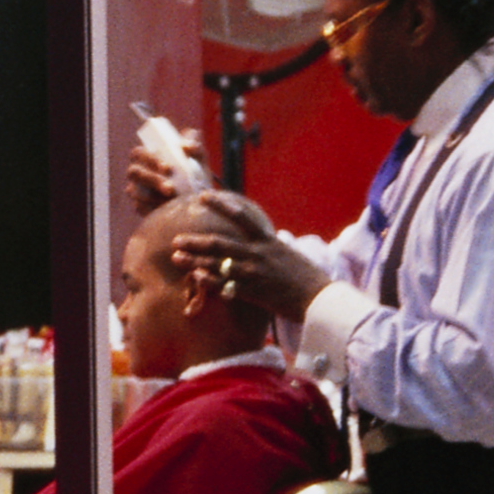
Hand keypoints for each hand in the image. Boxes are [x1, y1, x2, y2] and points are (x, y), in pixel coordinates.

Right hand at [122, 138, 200, 211]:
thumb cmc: (194, 171)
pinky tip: (167, 209)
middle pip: (134, 172)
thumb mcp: (199, 159)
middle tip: (170, 188)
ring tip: (172, 201)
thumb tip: (185, 146)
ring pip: (135, 192)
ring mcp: (136, 189)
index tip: (167, 168)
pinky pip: (140, 207)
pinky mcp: (141, 206)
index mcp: (148, 155)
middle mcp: (138, 171)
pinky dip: (154, 208)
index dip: (150, 159)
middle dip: (152, 179)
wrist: (200, 197)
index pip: (139, 153)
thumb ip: (196, 148)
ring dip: (153, 196)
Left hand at [162, 188, 322, 317]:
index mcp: (267, 241)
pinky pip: (226, 285)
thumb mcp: (287, 254)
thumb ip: (270, 246)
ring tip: (175, 257)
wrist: (318, 298)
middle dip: (196, 240)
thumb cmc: (306, 277)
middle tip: (177, 238)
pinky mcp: (253, 291)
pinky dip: (210, 281)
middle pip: (220, 243)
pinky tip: (194, 278)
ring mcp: (254, 272)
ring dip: (194, 260)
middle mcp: (258, 253)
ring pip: (218, 264)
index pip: (241, 216)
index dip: (221, 205)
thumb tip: (263, 238)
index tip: (203, 196)